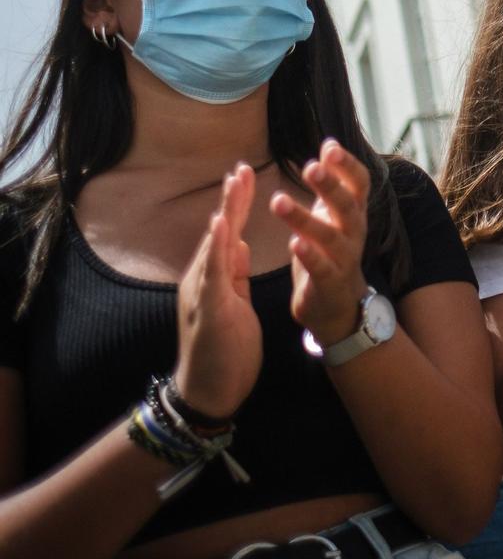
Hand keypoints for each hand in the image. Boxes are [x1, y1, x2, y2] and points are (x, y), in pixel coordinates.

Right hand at [173, 164, 263, 418]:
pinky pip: (212, 275)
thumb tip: (237, 244)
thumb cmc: (224, 349)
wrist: (209, 391)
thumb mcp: (234, 303)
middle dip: (231, 200)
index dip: (236, 205)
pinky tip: (222, 227)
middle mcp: (203, 280)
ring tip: (234, 183)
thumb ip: (233, 274)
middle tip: (241, 166)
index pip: (226, 234)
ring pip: (213, 246)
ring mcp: (202, 294)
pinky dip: (216, 248)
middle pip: (218, 232)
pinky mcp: (208, 310)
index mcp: (214, 278)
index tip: (246, 176)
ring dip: (224, 214)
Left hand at [272, 140, 370, 346]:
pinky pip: (322, 268)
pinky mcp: (330, 283)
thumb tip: (329, 144)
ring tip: (278, 201)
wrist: (339, 306)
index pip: (359, 183)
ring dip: (304, 218)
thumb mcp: (335, 215)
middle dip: (330, 185)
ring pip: (329, 236)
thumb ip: (334, 183)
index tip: (328, 146)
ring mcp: (345, 259)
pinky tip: (294, 243)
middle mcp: (355, 233)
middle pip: (347, 205)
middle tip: (310, 167)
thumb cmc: (331, 252)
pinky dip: (310, 256)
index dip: (347, 164)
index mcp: (354, 213)